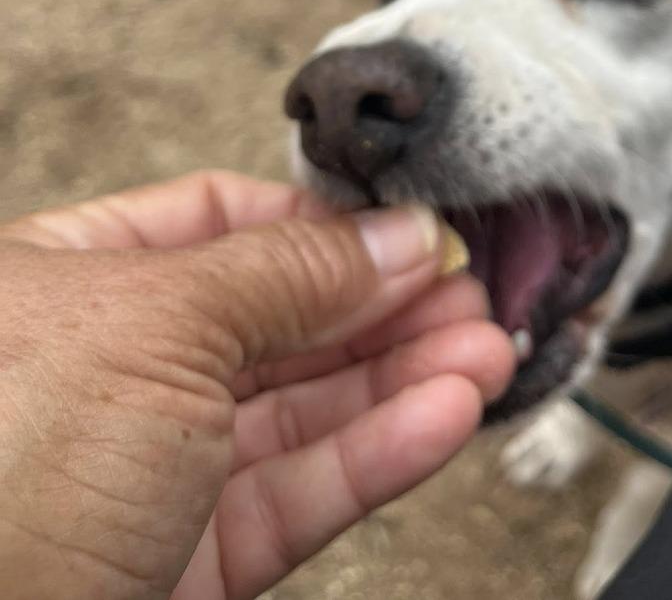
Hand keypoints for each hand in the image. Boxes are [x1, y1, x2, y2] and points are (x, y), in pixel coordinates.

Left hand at [0, 171, 513, 599]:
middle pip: (281, 317)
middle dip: (385, 303)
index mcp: (73, 279)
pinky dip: (381, 452)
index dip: (323, 224)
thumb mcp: (155, 320)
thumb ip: (289, 272)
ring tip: (486, 350)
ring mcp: (156, 468)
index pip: (224, 224)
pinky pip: (303, 491)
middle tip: (468, 291)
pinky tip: (445, 412)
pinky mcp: (193, 559)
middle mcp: (116, 370)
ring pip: (305, 408)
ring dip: (405, 376)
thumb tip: (396, 233)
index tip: (408, 228)